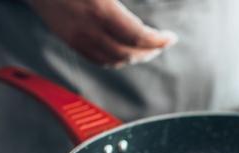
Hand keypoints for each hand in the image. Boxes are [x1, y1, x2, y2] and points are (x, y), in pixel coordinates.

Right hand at [29, 0, 176, 65]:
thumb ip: (122, 3)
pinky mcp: (68, 38)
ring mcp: (76, 36)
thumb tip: (141, 18)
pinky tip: (124, 53)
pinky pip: (96, 59)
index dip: (158, 41)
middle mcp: (88, 28)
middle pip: (127, 53)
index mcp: (101, 9)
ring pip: (112, 61)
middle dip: (149, 51)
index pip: (138, 36)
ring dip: (134, 58)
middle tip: (161, 44)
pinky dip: (115, 61)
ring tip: (147, 50)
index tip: (170, 38)